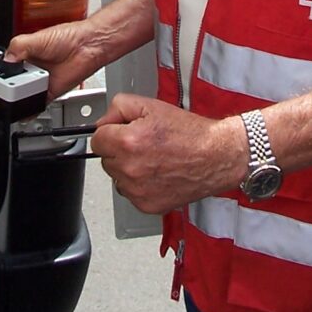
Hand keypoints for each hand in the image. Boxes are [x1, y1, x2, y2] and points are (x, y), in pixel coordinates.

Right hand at [4, 21, 97, 100]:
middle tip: (12, 84)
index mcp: (23, 54)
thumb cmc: (68, 37)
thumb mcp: (38, 37)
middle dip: (10, 87)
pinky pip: (37, 104)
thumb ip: (19, 46)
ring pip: (23, 95)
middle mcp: (30, 69)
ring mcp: (40, 81)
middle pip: (12, 83)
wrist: (88, 46)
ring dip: (20, 97)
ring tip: (23, 90)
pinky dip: (30, 109)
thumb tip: (6, 59)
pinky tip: (26, 109)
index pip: (5, 66)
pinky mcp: (49, 92)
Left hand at [90, 93, 247, 212]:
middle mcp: (130, 169)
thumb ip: (118, 107)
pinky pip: (130, 193)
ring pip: (117, 178)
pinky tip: (158, 173)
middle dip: (119, 150)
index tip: (122, 132)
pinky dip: (140, 185)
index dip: (111, 132)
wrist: (216, 156)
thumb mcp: (151, 105)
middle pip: (106, 160)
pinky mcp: (147, 205)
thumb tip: (103, 122)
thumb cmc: (189, 133)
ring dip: (128, 169)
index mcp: (128, 142)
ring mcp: (138, 191)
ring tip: (153, 158)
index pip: (96, 140)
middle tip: (144, 143)